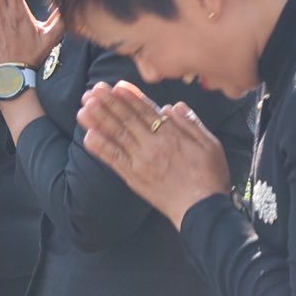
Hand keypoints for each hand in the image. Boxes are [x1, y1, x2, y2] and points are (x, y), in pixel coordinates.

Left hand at [76, 82, 228, 226]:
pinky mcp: (133, 177)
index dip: (130, 97)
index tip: (117, 85)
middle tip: (95, 89)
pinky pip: (113, 159)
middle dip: (110, 102)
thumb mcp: (210, 145)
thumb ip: (191, 123)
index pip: (147, 111)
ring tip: (85, 106)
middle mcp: (153, 146)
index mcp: (172, 136)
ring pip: (117, 135)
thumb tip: (172, 106)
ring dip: (100, 119)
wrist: (202, 210)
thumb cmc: (210, 176)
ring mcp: (140, 161)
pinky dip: (100, 147)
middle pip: (127, 119)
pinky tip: (88, 135)